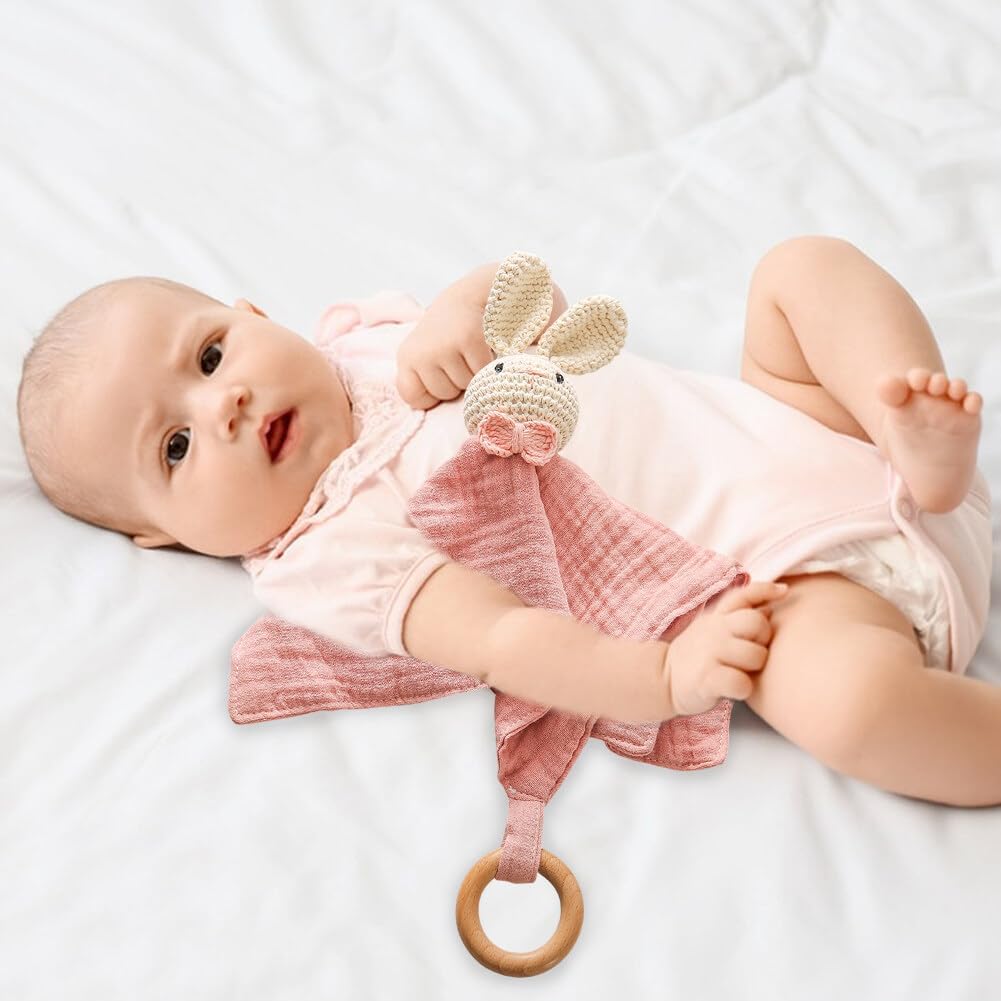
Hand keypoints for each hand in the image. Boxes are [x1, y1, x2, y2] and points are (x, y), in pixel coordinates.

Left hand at [396, 299, 493, 409]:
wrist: (465, 298)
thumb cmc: (444, 336)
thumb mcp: (423, 356)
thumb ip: (421, 383)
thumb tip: (430, 414)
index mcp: (405, 358)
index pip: (414, 399)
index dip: (431, 395)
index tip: (439, 376)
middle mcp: (421, 353)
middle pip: (445, 394)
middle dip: (455, 382)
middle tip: (457, 358)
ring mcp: (445, 346)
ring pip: (465, 385)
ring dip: (472, 374)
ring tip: (467, 353)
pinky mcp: (469, 339)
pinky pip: (482, 371)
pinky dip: (487, 365)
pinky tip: (481, 349)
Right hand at [664, 580, 787, 716]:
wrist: (663, 677)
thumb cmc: (698, 654)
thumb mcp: (713, 627)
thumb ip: (738, 617)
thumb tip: (770, 607)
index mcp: (718, 617)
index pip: (743, 595)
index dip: (765, 590)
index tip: (783, 592)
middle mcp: (715, 631)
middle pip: (757, 623)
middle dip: (764, 638)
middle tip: (754, 651)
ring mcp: (710, 654)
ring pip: (755, 655)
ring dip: (755, 667)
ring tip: (742, 672)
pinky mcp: (707, 680)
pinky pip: (741, 683)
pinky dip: (744, 688)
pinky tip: (735, 689)